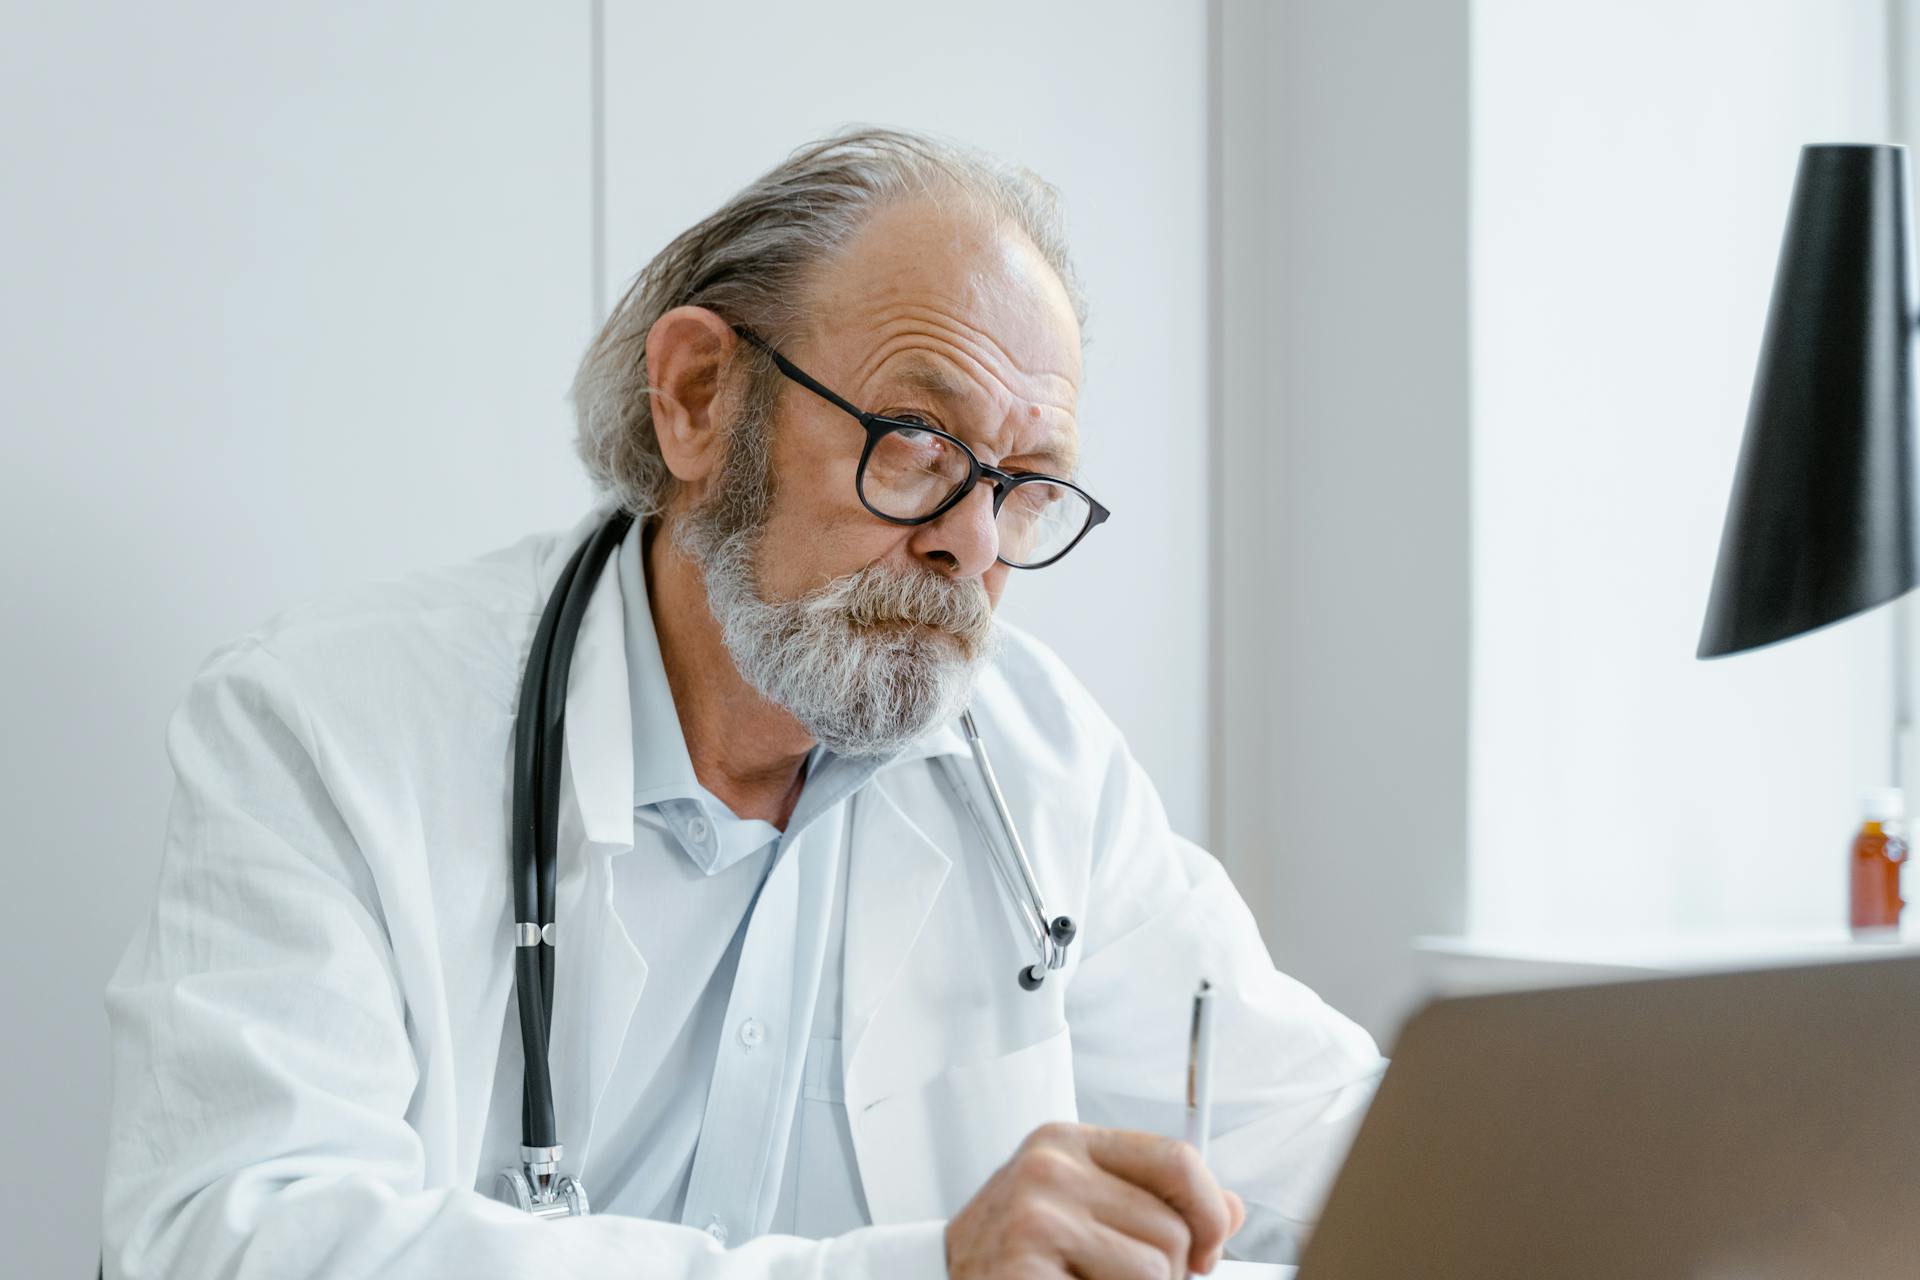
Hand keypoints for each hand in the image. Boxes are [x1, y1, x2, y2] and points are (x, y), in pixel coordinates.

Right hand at [945, 1122, 1246, 1278]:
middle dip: (1169, 1273)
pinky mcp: (1027, 1264)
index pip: (1176, 1159)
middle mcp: (1049, 1168)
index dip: (1209, 1212)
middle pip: (1174, 1227)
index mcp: (1065, 1143)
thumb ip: (1151, 1200)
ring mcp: (1037, 1216)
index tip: (1206, 1252)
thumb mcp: (1079, 1207)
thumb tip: (1231, 1208)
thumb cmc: (1010, 1254)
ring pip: (1158, 1270)